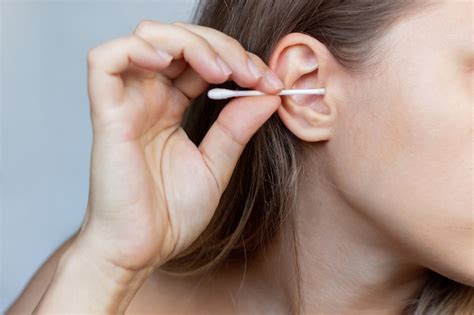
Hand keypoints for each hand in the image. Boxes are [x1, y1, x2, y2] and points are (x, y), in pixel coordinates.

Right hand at [76, 20, 283, 272]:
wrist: (140, 250)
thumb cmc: (171, 215)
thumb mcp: (216, 165)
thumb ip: (236, 127)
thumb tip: (267, 93)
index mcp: (170, 108)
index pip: (201, 60)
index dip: (237, 59)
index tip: (269, 82)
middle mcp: (148, 99)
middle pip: (179, 40)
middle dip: (222, 46)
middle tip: (251, 72)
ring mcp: (127, 103)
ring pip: (148, 37)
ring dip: (190, 42)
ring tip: (220, 69)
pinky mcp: (107, 113)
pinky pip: (107, 60)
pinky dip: (140, 49)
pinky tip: (170, 62)